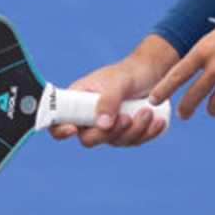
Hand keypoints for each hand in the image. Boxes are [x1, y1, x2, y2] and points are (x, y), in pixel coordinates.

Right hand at [49, 34, 177, 148]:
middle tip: (127, 118)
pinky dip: (146, 134)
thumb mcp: (119, 81)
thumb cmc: (130, 72)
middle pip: (89, 139)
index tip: (74, 129)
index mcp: (78, 99)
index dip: (60, 129)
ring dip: (134, 130)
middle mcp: (90, 115)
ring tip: (148, 111)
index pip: (58, 119)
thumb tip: (102, 125)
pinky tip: (157, 121)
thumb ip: (109, 100)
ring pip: (115, 141)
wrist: (152, 73)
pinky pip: (132, 142)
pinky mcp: (125, 132)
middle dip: (110, 132)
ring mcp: (107, 126)